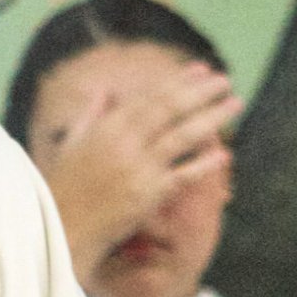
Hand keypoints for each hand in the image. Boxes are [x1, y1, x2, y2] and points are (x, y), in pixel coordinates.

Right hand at [31, 61, 239, 287]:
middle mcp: (125, 143)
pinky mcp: (148, 196)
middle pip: (170, 110)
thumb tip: (105, 90)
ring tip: (235, 103)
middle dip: (200, 92)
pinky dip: (203, 165)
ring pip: (182, 137)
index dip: (178, 81)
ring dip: (212, 118)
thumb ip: (92, 114)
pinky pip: (182, 176)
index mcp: (106, 127)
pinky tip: (224, 153)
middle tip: (225, 80)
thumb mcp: (72, 143)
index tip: (201, 69)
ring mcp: (139, 169)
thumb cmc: (62, 186)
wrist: (61, 227)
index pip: (150, 97)